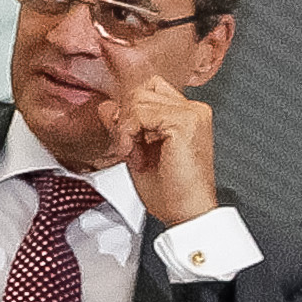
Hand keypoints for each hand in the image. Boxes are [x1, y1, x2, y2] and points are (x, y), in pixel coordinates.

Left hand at [110, 66, 217, 225]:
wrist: (186, 212)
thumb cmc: (170, 190)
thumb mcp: (137, 150)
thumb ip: (124, 125)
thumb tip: (108, 106)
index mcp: (187, 114)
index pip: (148, 89)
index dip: (130, 111)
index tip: (128, 139)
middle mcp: (194, 109)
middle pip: (141, 90)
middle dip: (125, 118)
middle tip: (129, 147)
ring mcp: (192, 113)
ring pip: (137, 98)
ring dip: (125, 127)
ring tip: (132, 152)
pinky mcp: (184, 122)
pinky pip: (139, 112)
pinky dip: (127, 132)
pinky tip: (133, 153)